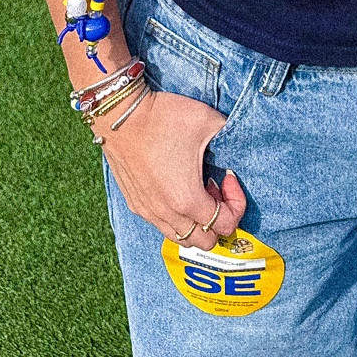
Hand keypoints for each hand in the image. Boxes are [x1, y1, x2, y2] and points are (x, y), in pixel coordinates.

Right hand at [99, 88, 246, 240]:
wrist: (119, 115)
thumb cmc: (162, 117)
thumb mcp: (208, 120)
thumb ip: (230, 135)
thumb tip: (236, 143)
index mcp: (188, 199)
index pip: (226, 226)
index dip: (236, 203)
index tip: (228, 177)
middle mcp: (167, 213)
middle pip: (205, 242)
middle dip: (217, 219)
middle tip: (213, 187)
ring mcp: (148, 211)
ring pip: (181, 237)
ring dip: (195, 220)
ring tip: (195, 187)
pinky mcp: (135, 203)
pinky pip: (161, 225)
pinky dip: (176, 216)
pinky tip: (174, 184)